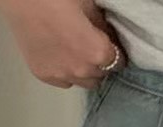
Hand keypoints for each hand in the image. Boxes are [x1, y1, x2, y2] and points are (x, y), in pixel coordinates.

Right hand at [0, 0, 124, 89]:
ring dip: (84, 71)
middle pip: (101, 75)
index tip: (110, 45)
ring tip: (75, 52)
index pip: (118, 61)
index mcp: (97, 53)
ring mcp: (62, 76)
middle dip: (100, 63)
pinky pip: (63, 81)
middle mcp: (82, 71)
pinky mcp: (43, 76)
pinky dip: (66, 72)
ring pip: (83, 82)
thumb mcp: (88, 6)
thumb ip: (101, 26)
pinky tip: (59, 55)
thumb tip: (108, 36)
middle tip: (91, 46)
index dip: (115, 51)